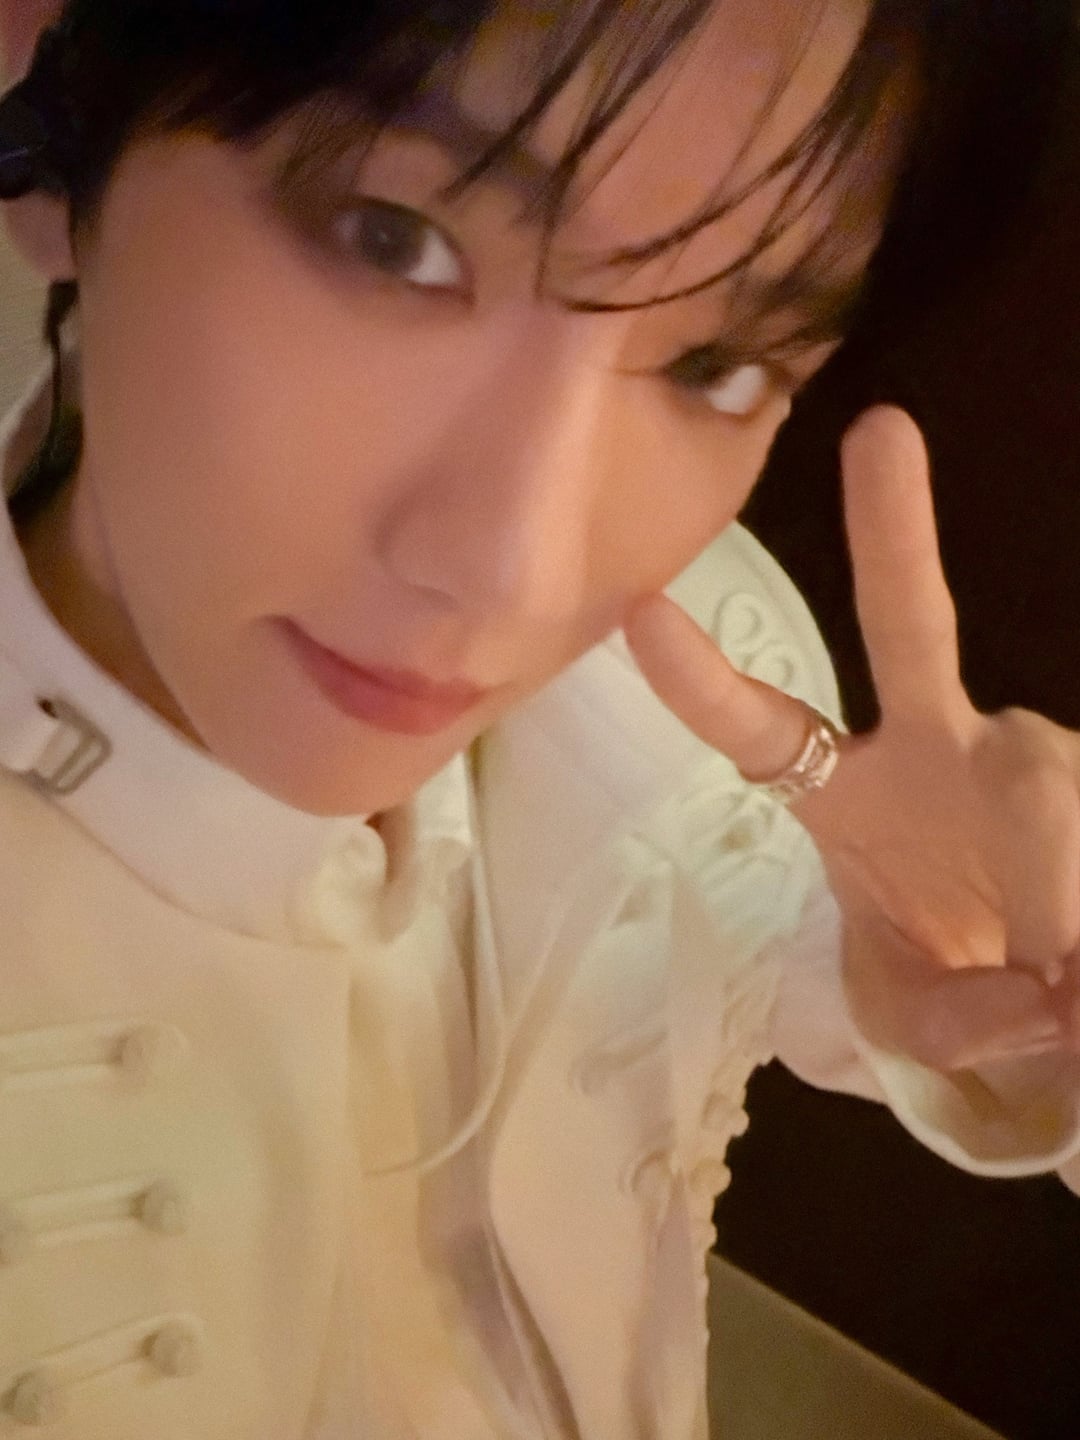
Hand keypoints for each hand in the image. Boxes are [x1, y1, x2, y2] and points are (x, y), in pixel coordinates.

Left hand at [625, 405, 1079, 1071]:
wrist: (1047, 992)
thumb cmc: (948, 980)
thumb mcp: (911, 1018)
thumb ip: (952, 1019)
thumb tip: (1043, 987)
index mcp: (848, 796)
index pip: (763, 728)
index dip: (703, 680)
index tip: (641, 610)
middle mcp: (934, 747)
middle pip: (906, 627)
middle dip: (892, 532)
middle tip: (879, 432)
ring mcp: (1023, 752)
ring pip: (1038, 780)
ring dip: (1054, 891)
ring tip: (1055, 986)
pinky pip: (1078, 816)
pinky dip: (1077, 903)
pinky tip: (1071, 970)